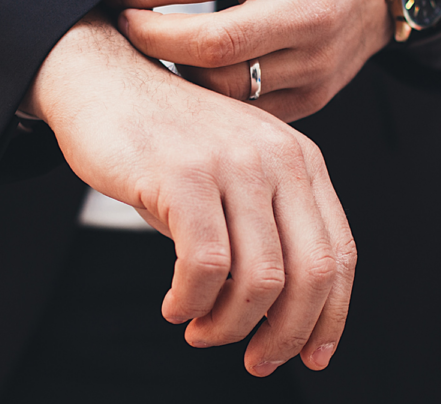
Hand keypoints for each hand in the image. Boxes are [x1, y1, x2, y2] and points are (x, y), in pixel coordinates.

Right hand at [23, 12, 356, 376]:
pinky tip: (175, 305)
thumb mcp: (234, 174)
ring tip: (200, 329)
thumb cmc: (164, 140)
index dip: (330, 316)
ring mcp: (232, 163)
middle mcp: (277, 157)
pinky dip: (191, 301)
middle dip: (286, 334)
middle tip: (256, 360)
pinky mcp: (184, 175)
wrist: (101, 80)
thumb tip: (278, 317)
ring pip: (259, 279)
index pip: (339, 253)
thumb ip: (264, 228)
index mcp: (300, 159)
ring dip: (229, 325)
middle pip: (310, 273)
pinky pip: (205, 265)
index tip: (311, 356)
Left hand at [109, 0, 391, 121]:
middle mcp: (310, 10)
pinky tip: (192, 72)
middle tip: (126, 24)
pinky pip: (246, 109)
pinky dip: (210, 95)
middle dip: (152, 37)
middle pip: (211, 44)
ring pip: (225, 86)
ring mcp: (316, 59)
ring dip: (177, 71)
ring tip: (158, 48)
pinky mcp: (315, 94)